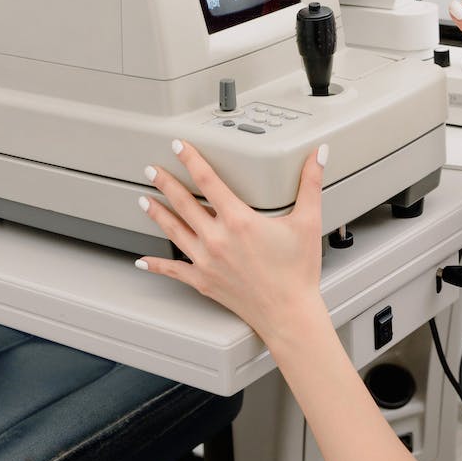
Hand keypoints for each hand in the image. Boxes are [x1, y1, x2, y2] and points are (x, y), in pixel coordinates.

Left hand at [135, 140, 328, 353]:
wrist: (289, 313)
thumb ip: (310, 184)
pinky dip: (157, 264)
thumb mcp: (308, 222)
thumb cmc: (298, 272)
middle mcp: (217, 238)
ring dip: (157, 213)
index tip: (179, 147)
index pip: (208, 181)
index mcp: (239, 220)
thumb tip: (317, 156)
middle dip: (165, 183)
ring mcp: (207, 261)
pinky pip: (174, 270)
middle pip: (183, 203)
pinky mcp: (204, 281)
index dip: (191, 160)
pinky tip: (144, 260)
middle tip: (151, 170)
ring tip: (144, 200)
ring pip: (174, 231)